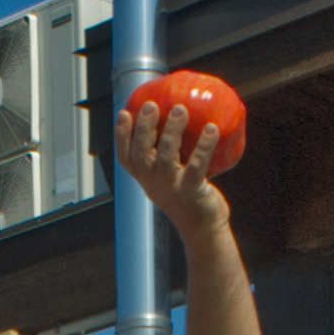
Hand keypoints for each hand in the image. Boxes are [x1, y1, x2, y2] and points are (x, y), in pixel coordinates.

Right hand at [114, 98, 231, 233]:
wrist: (202, 229)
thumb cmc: (187, 197)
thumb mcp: (170, 178)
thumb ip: (168, 155)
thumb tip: (179, 114)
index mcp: (144, 178)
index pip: (125, 157)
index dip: (121, 136)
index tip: (124, 112)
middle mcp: (153, 183)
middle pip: (142, 153)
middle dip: (144, 128)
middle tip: (151, 105)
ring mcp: (171, 188)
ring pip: (166, 156)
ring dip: (172, 131)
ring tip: (180, 110)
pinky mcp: (191, 191)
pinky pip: (197, 165)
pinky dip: (204, 145)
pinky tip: (212, 129)